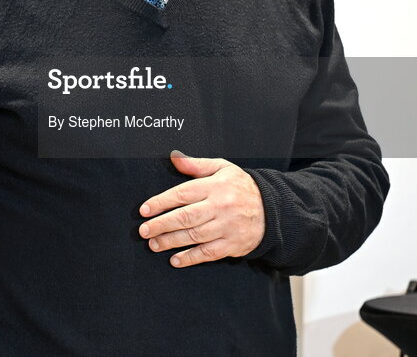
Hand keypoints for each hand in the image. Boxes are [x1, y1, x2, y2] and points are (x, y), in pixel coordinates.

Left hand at [138, 150, 265, 267]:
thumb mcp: (222, 168)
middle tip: (144, 230)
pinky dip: (191, 257)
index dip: (161, 202)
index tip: (144, 210)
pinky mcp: (233, 244)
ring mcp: (227, 227)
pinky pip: (208, 253)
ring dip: (171, 241)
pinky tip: (175, 259)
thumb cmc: (241, 187)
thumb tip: (174, 157)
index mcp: (215, 186)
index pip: (182, 193)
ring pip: (194, 235)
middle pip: (186, 217)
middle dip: (161, 224)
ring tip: (154, 244)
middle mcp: (220, 206)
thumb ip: (196, 165)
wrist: (272, 210)